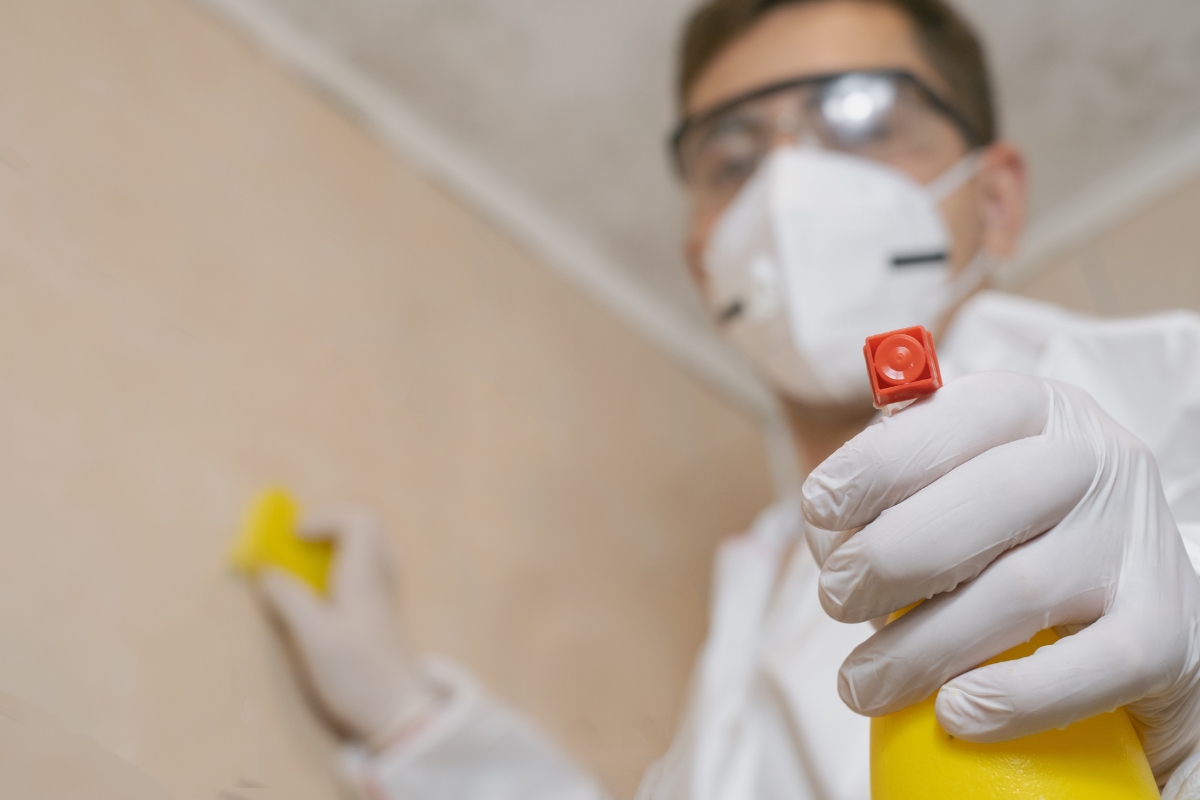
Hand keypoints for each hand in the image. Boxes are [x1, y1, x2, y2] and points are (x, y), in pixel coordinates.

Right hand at [258, 509, 440, 746]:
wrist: (399, 712)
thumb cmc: (357, 673)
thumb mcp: (313, 638)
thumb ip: (289, 600)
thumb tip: (267, 574)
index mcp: (367, 575)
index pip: (359, 520)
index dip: (325, 519)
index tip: (294, 537)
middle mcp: (382, 579)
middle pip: (367, 530)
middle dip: (330, 530)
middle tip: (300, 547)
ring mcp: (387, 596)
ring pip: (369, 551)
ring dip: (337, 550)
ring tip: (307, 571)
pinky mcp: (385, 615)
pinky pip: (368, 572)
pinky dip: (344, 570)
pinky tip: (324, 597)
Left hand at [801, 371, 1199, 781]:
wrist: (1123, 607)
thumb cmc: (999, 540)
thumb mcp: (945, 493)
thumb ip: (886, 501)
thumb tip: (831, 540)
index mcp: (1034, 412)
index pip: (959, 415)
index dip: (881, 460)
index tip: (817, 507)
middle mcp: (1096, 462)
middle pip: (988, 500)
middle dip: (890, 557)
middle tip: (835, 601)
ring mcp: (1137, 544)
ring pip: (1022, 590)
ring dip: (922, 646)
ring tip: (862, 683)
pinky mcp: (1166, 631)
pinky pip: (1093, 668)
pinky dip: (1015, 697)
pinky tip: (955, 713)